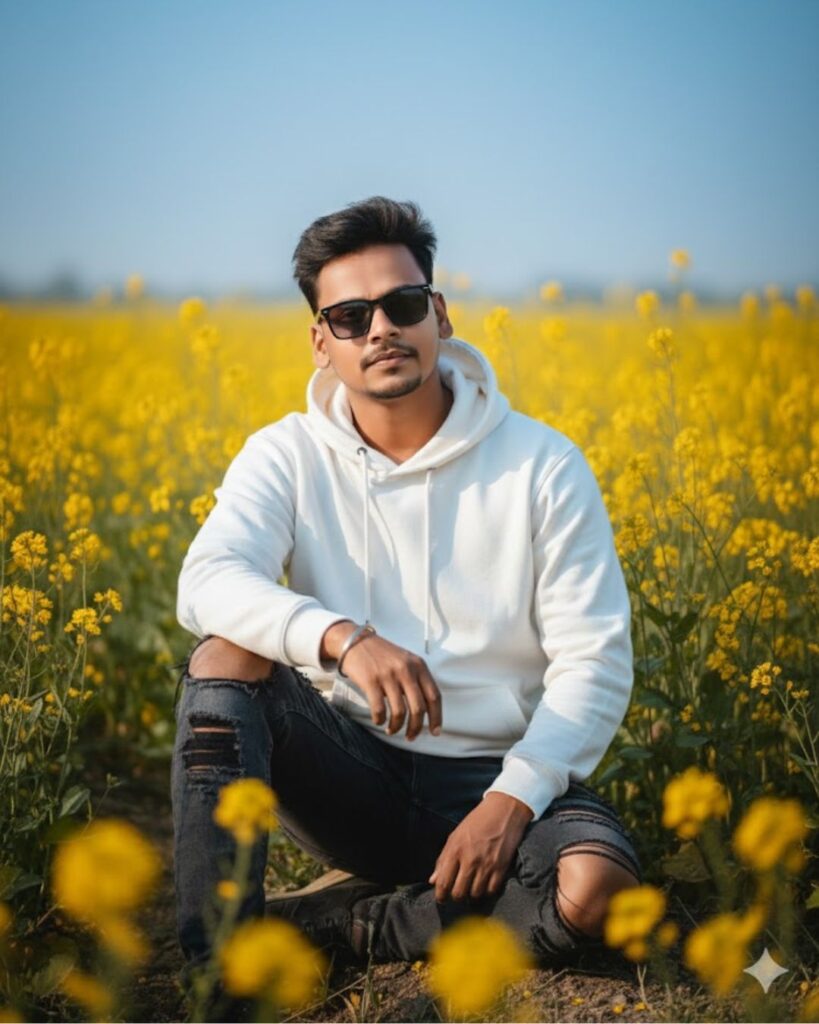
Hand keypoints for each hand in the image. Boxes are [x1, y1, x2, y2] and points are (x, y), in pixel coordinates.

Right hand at [321, 622, 441, 740]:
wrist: (355, 641)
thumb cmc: (383, 655)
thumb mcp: (406, 661)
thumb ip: (417, 679)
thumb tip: (427, 711)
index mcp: (419, 666)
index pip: (434, 696)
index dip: (437, 717)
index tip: (435, 732)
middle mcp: (406, 670)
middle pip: (419, 708)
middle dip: (416, 728)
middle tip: (410, 737)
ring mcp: (388, 675)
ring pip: (400, 712)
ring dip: (397, 727)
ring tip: (392, 730)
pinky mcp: (371, 681)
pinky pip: (380, 709)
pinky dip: (380, 720)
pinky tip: (379, 721)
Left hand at [428, 792, 532, 901]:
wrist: (503, 810)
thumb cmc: (476, 822)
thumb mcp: (455, 836)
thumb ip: (443, 859)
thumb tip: (433, 880)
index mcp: (455, 850)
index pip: (443, 882)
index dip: (440, 896)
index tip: (441, 899)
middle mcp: (470, 859)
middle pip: (459, 893)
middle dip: (456, 897)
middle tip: (458, 894)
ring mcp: (486, 864)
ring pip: (475, 894)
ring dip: (472, 895)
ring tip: (471, 888)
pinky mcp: (502, 867)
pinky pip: (491, 890)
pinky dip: (487, 891)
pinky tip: (485, 885)